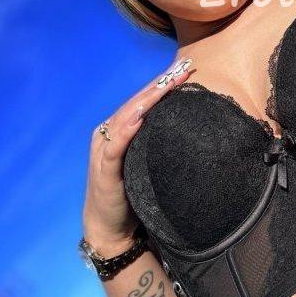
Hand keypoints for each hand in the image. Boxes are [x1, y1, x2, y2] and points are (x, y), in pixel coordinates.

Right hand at [82, 58, 192, 256]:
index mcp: (122, 128)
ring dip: (148, 98)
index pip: (146, 100)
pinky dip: (127, 128)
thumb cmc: (133, 192)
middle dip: (161, 83)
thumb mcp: (149, 160)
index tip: (187, 68)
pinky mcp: (103, 168)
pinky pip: (116, 144)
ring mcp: (105, 149)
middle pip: (138, 102)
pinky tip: (140, 116)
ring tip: (167, 84)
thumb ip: (160, 141)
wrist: (111, 228)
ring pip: (128, 115)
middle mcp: (110, 132)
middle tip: (183, 68)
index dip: (165, 82)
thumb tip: (192, 125)